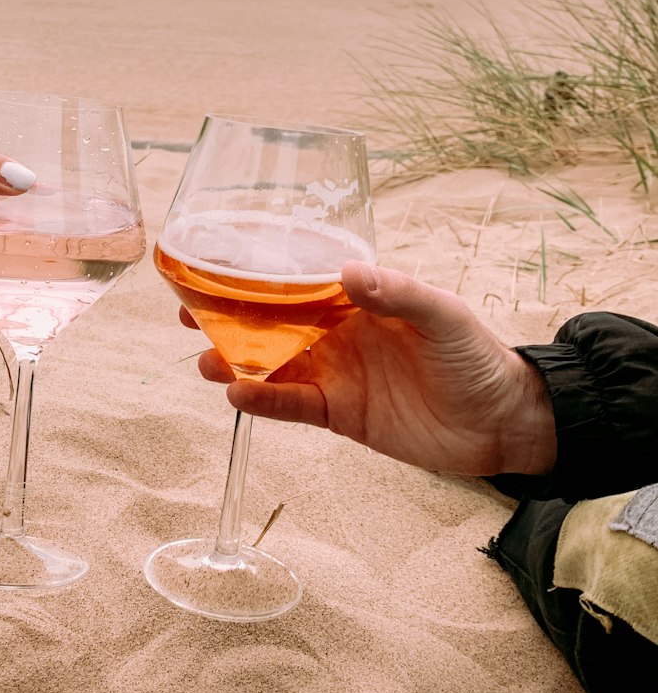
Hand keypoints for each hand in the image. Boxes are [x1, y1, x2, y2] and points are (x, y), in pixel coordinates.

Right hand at [186, 260, 556, 478]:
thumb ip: (397, 294)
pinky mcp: (341, 415)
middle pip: (272, 323)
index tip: (217, 267)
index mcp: (358, 301)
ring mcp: (336, 375)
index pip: (298, 283)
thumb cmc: (478, 357)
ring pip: (273, 366)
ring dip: (237, 362)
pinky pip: (293, 406)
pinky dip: (265, 402)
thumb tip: (347, 272)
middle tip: (188, 315)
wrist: (504, 424)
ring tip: (207, 361)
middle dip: (229, 319)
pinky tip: (239, 394)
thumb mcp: (443, 315)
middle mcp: (339, 334)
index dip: (257, 277)